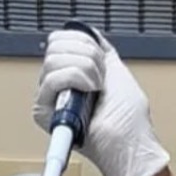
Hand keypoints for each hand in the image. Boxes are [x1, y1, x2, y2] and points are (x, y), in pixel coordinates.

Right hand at [33, 28, 170, 175]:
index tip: (101, 59)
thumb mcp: (117, 71)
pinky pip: (51, 79)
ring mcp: (51, 97)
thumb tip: (87, 32)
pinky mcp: (44, 112)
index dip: (84, 41)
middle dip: (87, 56)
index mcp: (74, 73)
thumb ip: (101, 50)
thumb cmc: (130, 121)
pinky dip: (76, 80)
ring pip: (53, 60)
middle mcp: (60, 83)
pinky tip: (88, 94)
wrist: (130, 144)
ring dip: (84, 70)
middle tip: (100, 78)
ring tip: (96, 89)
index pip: (60, 39)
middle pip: (55, 45)